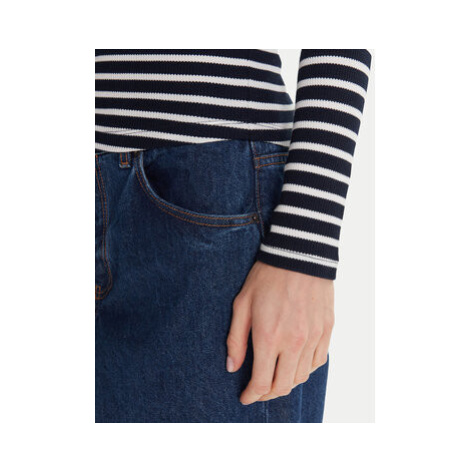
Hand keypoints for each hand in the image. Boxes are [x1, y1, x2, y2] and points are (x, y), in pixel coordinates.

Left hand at [226, 260, 333, 404]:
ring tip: (275, 377)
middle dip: (267, 394)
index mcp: (269, 337)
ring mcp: (313, 337)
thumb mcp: (242, 304)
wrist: (298, 254)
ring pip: (302, 376)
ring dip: (287, 383)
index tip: (245, 397)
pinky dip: (306, 369)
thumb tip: (232, 367)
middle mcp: (294, 343)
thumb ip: (236, 339)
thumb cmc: (266, 277)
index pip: (262, 382)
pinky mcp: (326, 330)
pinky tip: (296, 363)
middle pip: (283, 385)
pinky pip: (318, 361)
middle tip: (258, 391)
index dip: (252, 395)